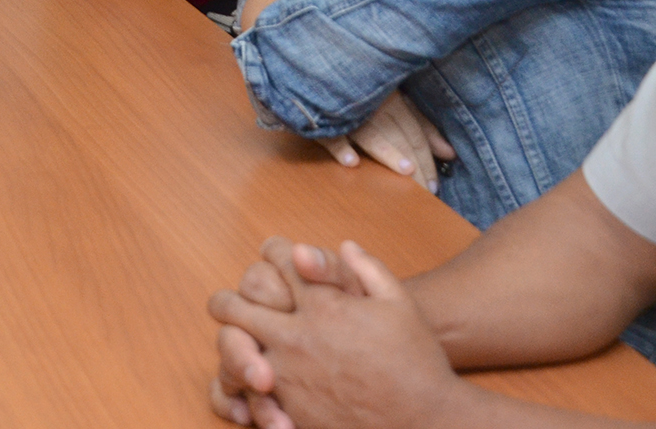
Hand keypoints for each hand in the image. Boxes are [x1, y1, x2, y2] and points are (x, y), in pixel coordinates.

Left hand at [209, 239, 465, 428]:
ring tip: (240, 341)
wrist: (426, 424)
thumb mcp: (401, 306)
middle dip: (229, 300)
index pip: (278, 261)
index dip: (275, 252)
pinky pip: (247, 390)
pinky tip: (256, 378)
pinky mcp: (288, 410)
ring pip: (231, 349)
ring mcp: (288, 376)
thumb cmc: (418, 363)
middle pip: (232, 307)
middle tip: (233, 302)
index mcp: (322, 307)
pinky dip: (246, 381)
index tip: (276, 256)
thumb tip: (343, 245)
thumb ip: (368, 270)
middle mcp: (296, 337)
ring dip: (233, 341)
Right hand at [321, 90, 454, 191]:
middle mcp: (373, 106)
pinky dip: (340, 147)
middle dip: (414, 164)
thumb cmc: (365, 93)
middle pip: (398, 137)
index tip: (434, 186)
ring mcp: (347, 112)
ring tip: (405, 171)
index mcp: (392, 100)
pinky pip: (330, 134)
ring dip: (387, 151)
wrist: (322, 70)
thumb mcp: (396, 104)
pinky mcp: (321, 117)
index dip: (427, 159)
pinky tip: (352, 162)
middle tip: (424, 192)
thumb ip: (422, 127)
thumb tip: (449, 153)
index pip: (415, 134)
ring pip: (371, 135)